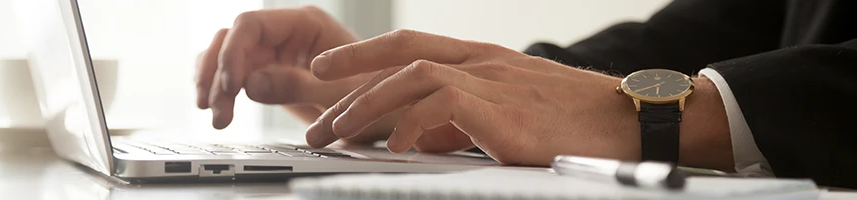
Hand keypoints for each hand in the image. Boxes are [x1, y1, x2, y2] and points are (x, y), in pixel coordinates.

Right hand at [195, 6, 398, 142]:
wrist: (389, 113)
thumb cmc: (376, 96)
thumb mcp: (338, 95)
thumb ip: (295, 86)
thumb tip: (250, 83)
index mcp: (305, 24)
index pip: (251, 24)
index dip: (232, 53)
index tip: (230, 85)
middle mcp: (287, 33)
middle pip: (232, 40)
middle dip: (218, 74)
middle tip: (217, 110)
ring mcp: (276, 51)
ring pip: (226, 55)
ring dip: (213, 83)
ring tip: (216, 116)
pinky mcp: (271, 73)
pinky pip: (234, 73)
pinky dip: (220, 89)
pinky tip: (217, 109)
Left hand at [303, 30, 643, 165]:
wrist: (632, 120)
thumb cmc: (577, 120)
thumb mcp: (514, 108)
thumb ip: (468, 114)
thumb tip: (423, 135)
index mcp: (483, 58)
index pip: (410, 43)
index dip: (362, 53)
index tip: (326, 68)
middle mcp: (483, 62)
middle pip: (400, 57)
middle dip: (350, 86)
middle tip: (318, 121)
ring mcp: (494, 82)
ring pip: (412, 75)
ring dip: (368, 104)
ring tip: (337, 132)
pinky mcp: (505, 111)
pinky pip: (442, 105)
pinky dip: (410, 123)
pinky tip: (394, 147)